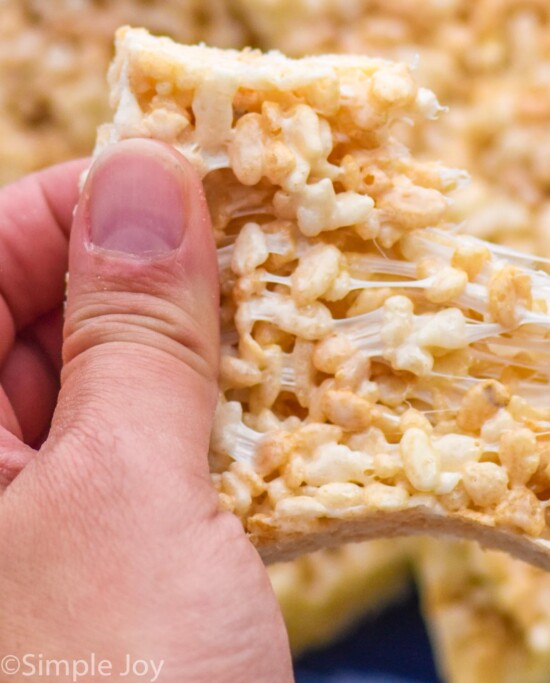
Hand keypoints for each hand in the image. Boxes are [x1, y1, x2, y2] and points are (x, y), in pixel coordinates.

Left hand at [0, 141, 291, 681]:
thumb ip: (134, 338)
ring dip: (206, 347)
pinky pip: (156, 448)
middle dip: (163, 272)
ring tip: (300, 314)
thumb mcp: (127, 499)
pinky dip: (222, 417)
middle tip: (278, 241)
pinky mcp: (108, 553)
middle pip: (47, 314)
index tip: (200, 177)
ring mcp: (37, 515)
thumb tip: (152, 181)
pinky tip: (285, 403)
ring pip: (114, 380)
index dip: (87, 203)